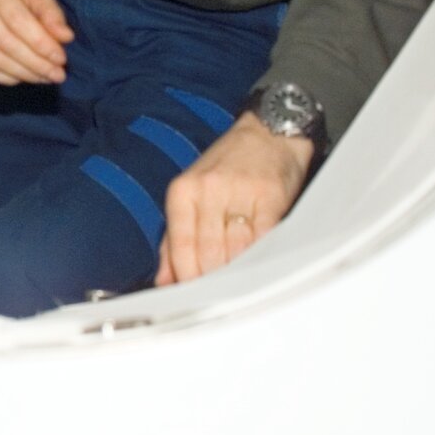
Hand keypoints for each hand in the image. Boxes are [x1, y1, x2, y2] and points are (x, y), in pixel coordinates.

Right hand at [0, 0, 72, 84]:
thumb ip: (51, 12)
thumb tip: (65, 38)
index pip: (18, 20)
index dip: (41, 43)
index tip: (61, 58)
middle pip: (6, 42)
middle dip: (36, 63)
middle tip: (58, 74)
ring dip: (24, 73)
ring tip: (45, 77)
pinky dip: (6, 78)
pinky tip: (24, 77)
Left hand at [156, 113, 313, 284]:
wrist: (268, 132)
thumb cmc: (229, 166)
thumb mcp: (192, 192)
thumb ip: (175, 237)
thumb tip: (164, 279)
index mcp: (183, 191)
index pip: (180, 245)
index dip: (185, 278)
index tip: (189, 298)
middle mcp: (208, 190)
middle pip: (206, 253)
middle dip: (210, 282)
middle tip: (214, 302)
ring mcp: (240, 193)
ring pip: (234, 250)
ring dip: (235, 276)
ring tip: (235, 294)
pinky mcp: (270, 197)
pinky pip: (264, 238)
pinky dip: (261, 259)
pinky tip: (259, 272)